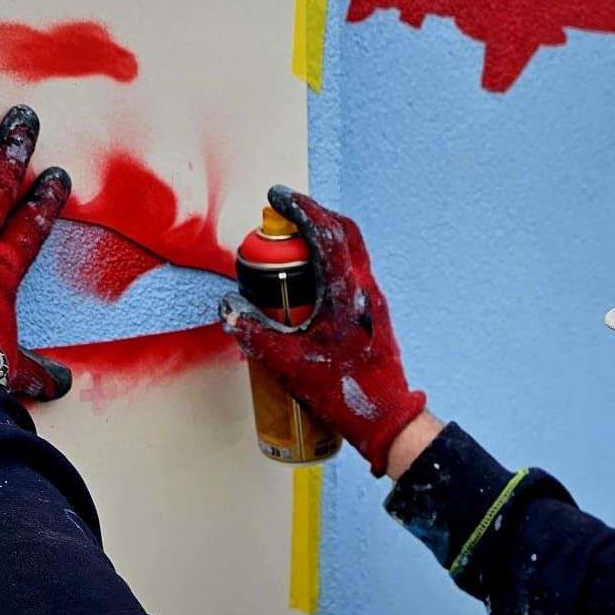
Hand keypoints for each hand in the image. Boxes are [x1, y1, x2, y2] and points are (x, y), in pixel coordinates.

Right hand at [220, 186, 425, 474]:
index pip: (326, 234)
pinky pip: (353, 271)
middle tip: (285, 217)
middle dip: (314, 216)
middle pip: (344, 231)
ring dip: (324, 237)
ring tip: (293, 247)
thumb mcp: (287, 364)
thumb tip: (228, 308)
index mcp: (345, 294)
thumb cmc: (342, 392)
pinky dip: (332, 261)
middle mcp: (365, 288)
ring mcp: (374, 299)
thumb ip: (254, 334)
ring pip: (352, 250)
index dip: (301, 209)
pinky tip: (310, 281)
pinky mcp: (375, 312)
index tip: (278, 197)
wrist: (386, 417)